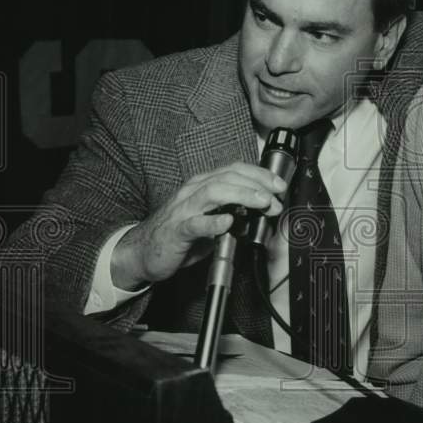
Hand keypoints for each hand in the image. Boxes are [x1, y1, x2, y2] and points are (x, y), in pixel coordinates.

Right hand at [110, 162, 287, 290]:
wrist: (142, 252)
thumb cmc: (179, 234)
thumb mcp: (211, 219)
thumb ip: (233, 212)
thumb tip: (262, 211)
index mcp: (203, 186)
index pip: (234, 170)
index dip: (259, 174)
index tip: (280, 185)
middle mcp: (193, 192)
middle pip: (228, 177)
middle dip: (256, 184)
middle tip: (276, 196)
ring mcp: (183, 210)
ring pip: (213, 192)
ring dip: (242, 195)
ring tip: (261, 202)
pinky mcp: (175, 231)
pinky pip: (195, 223)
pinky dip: (213, 222)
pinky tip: (227, 222)